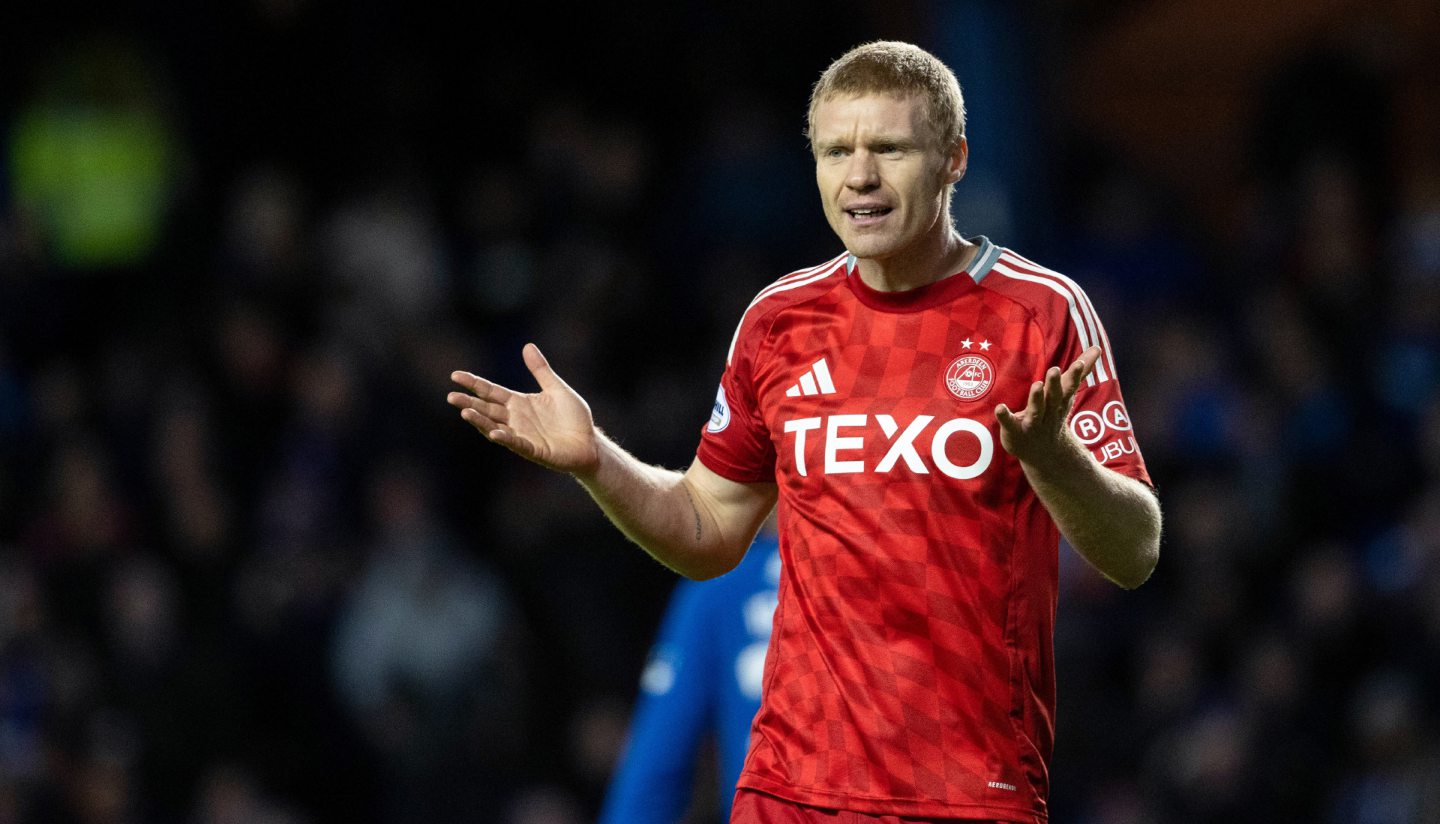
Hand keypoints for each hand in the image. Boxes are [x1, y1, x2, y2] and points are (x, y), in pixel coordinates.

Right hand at [447, 343, 600, 474]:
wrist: (590, 443)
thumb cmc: (573, 418)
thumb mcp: (557, 389)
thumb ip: (541, 370)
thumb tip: (527, 346)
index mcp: (519, 403)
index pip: (490, 391)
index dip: (474, 384)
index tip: (455, 375)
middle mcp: (515, 419)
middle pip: (487, 409)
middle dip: (469, 403)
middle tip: (451, 397)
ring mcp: (522, 435)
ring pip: (495, 427)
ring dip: (480, 421)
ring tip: (465, 413)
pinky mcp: (533, 450)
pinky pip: (516, 443)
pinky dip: (505, 438)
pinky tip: (494, 433)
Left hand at [994, 346, 1101, 466]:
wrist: (1044, 453)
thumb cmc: (1054, 414)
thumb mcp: (1066, 393)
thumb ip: (1079, 372)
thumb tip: (1097, 347)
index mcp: (1060, 400)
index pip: (1069, 387)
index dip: (1075, 376)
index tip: (1078, 363)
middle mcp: (1049, 412)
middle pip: (1054, 398)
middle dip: (1054, 384)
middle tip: (1054, 369)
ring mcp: (1033, 424)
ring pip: (1036, 411)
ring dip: (1037, 398)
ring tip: (1037, 385)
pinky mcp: (1015, 432)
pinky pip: (1010, 424)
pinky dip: (1005, 417)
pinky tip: (1000, 408)